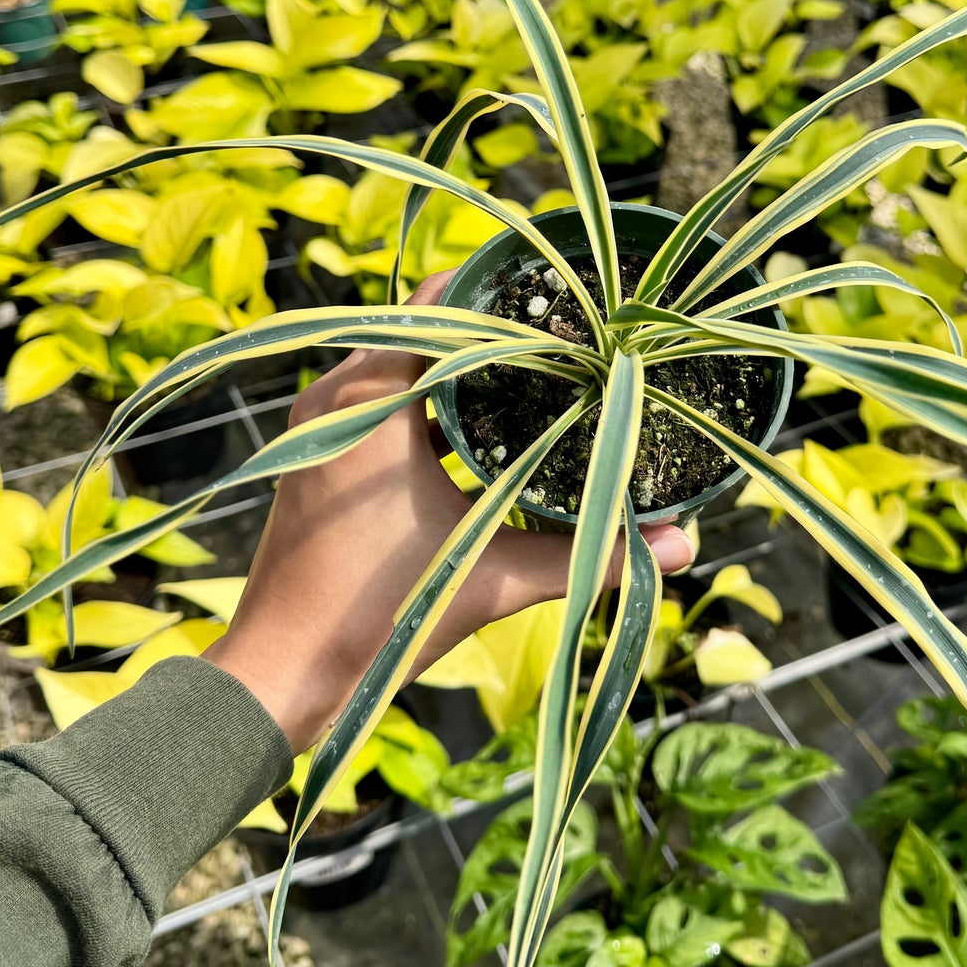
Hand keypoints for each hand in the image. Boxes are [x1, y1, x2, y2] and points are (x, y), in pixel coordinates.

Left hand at [206, 272, 694, 751]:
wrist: (282, 675)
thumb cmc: (377, 617)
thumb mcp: (493, 578)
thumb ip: (586, 555)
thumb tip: (683, 546)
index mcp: (371, 400)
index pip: (442, 304)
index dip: (506, 290)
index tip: (565, 294)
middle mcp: (338, 398)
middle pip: (427, 331)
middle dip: (496, 330)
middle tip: (568, 334)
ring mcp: (323, 428)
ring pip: (405, 369)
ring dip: (464, 370)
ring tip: (540, 371)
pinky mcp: (322, 459)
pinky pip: (384, 404)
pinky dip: (433, 405)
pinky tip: (488, 427)